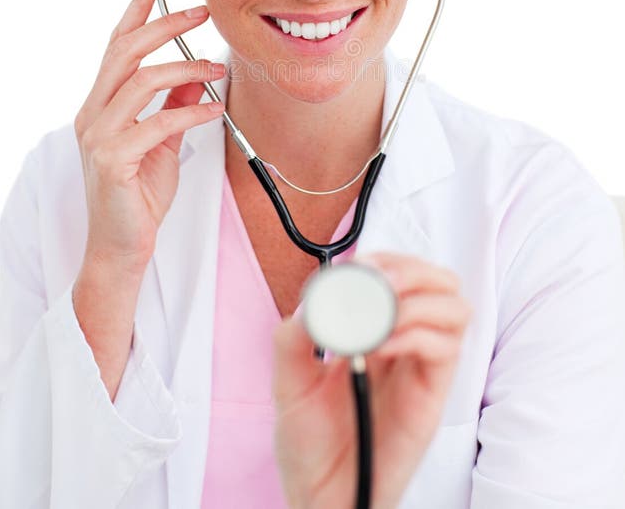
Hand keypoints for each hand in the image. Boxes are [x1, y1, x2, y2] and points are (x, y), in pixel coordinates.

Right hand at [74, 0, 225, 273]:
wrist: (121, 247)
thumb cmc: (139, 194)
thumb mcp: (163, 141)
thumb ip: (175, 105)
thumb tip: (197, 73)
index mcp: (101, 104)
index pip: (116, 44)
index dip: (135, 7)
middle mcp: (92, 114)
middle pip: (125, 52)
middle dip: (165, 25)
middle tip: (201, 11)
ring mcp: (97, 136)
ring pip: (141, 81)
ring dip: (186, 69)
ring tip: (217, 69)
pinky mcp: (111, 161)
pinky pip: (156, 124)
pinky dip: (190, 113)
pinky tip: (214, 111)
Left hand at [273, 253, 471, 508]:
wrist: (319, 497)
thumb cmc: (309, 443)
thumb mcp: (288, 381)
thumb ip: (294, 338)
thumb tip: (313, 302)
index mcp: (373, 330)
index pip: (400, 272)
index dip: (385, 259)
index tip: (357, 266)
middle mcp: (405, 342)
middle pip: (440, 281)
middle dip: (412, 269)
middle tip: (378, 283)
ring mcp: (421, 368)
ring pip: (455, 308)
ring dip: (419, 299)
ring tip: (381, 316)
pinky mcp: (431, 396)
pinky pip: (445, 349)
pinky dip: (417, 334)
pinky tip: (382, 347)